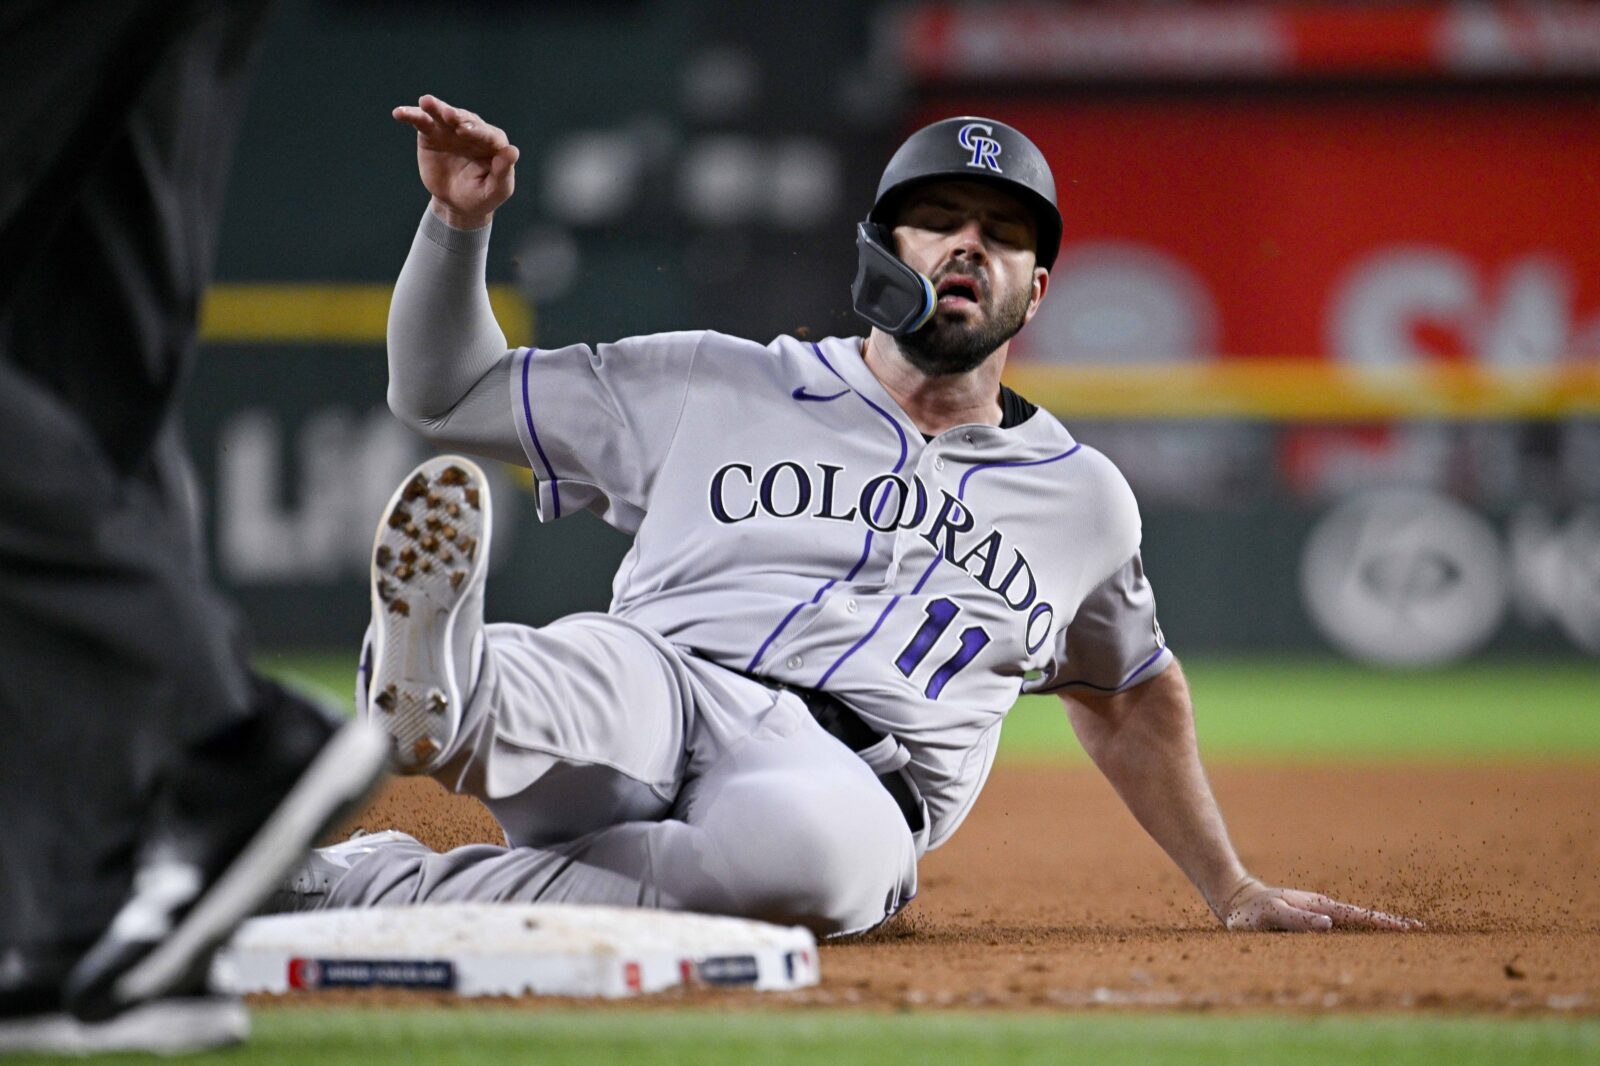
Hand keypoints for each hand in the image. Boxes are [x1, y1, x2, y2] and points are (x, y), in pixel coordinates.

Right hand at [392, 95, 518, 229]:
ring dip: (435, 107)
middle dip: (457, 117)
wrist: (457, 203)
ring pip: (443, 115)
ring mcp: (451, 130)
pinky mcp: (432, 133)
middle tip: (450, 116)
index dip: (478, 132)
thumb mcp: (496, 190)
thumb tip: (512, 151)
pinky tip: (399, 113)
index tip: (465, 131)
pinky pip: (421, 121)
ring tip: (426, 102)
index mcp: (494, 143)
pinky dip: (410, 115)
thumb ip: (503, 172)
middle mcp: (473, 131)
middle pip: (465, 120)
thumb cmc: (482, 196)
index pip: (488, 134)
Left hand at [1218, 877, 1422, 931]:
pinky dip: (1360, 931)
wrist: (1237, 901)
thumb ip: (1297, 919)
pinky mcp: (1313, 922)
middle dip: (1390, 924)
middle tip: (1421, 930)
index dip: (1383, 922)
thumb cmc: (1251, 912)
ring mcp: (1320, 915)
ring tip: (1404, 934)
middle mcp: (1324, 910)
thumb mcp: (1272, 915)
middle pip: (1363, 918)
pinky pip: (1342, 928)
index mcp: (1319, 907)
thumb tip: (1330, 924)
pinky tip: (1371, 940)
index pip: (1359, 916)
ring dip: (1378, 928)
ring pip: (1355, 923)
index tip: (1409, 927)